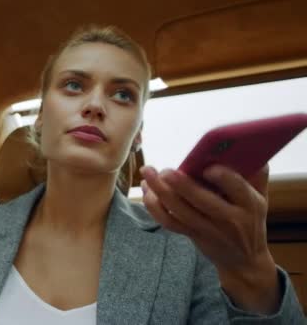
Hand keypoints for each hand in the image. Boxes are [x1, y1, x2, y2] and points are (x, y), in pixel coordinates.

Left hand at [140, 164, 280, 313]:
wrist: (244, 259)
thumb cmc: (250, 219)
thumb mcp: (260, 198)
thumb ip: (256, 174)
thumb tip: (246, 147)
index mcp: (249, 204)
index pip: (237, 188)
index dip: (222, 177)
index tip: (207, 167)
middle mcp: (228, 218)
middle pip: (201, 200)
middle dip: (180, 184)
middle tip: (165, 170)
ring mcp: (208, 229)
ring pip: (179, 211)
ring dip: (160, 192)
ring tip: (147, 173)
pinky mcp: (192, 235)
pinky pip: (169, 221)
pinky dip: (154, 206)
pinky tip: (147, 190)